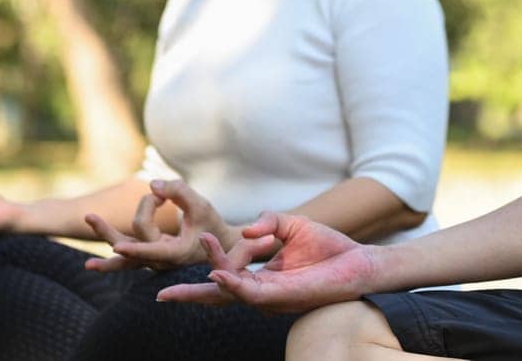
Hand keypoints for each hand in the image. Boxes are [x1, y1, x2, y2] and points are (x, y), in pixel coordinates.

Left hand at [84, 179, 240, 272]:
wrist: (219, 245)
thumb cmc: (212, 224)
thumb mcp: (202, 205)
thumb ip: (179, 192)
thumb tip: (152, 185)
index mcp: (175, 253)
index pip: (151, 249)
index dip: (134, 248)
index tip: (117, 247)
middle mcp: (160, 260)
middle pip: (130, 246)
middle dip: (109, 232)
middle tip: (89, 217)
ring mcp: (153, 257)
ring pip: (124, 255)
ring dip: (105, 239)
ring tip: (84, 233)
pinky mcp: (149, 251)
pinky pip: (128, 252)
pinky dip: (115, 249)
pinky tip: (94, 261)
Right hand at [156, 212, 380, 313]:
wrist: (360, 260)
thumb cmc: (329, 247)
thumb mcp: (292, 226)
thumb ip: (267, 222)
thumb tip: (246, 231)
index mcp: (262, 276)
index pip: (226, 272)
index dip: (212, 256)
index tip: (202, 236)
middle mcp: (263, 291)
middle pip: (219, 295)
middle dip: (189, 296)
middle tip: (161, 293)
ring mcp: (272, 297)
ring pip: (232, 292)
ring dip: (213, 275)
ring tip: (197, 260)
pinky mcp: (284, 298)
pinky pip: (252, 294)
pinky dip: (233, 284)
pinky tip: (218, 274)